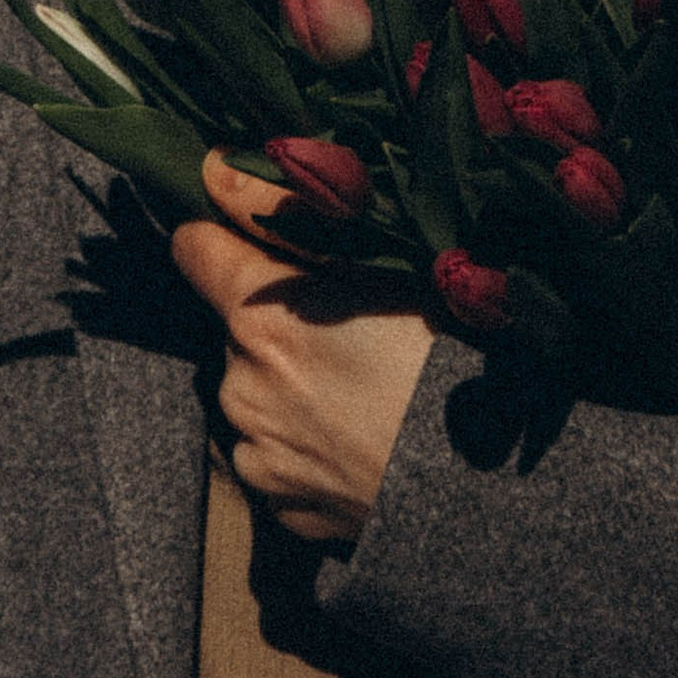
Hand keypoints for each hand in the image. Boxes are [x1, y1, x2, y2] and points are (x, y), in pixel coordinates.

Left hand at [172, 155, 435, 545]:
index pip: (194, 248)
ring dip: (290, 383)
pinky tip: (363, 438)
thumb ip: (281, 214)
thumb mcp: (382, 266)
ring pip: (257, 391)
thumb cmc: (445, 362)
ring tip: (367, 390)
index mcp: (259, 318)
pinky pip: (278, 454)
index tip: (260, 238)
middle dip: (277, 319)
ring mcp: (257, 456)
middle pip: (237, 326)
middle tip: (354, 328)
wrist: (482, 491)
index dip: (225, 233)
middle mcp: (240, 388)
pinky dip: (307, 442)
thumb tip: (213, 168)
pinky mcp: (279, 509)